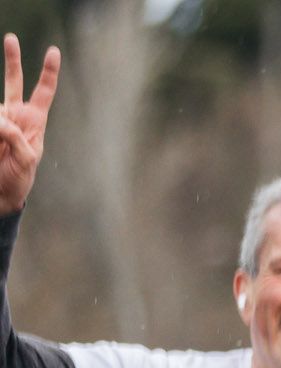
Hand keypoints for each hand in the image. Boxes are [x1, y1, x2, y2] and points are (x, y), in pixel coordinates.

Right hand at [0, 35, 59, 215]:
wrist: (1, 192)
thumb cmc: (19, 178)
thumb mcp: (26, 160)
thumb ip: (15, 136)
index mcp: (34, 122)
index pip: (43, 92)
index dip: (48, 72)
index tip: (53, 51)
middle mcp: (15, 115)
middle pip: (14, 81)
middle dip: (13, 60)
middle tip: (10, 38)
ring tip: (1, 148)